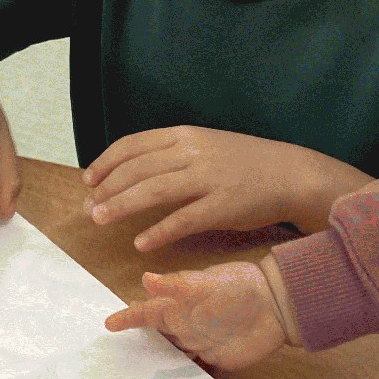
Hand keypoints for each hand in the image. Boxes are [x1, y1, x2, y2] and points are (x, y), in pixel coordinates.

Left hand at [85, 128, 365, 251]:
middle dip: (107, 189)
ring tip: (100, 220)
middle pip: (137, 169)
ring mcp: (208, 178)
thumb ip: (173, 152)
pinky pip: (184, 219)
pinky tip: (141, 243)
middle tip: (88, 207)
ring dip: (121, 206)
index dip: (106, 163)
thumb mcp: (207, 145)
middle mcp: (193, 153)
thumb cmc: (246, 163)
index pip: (133, 145)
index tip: (89, 180)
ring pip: (153, 191)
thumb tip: (135, 167)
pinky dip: (159, 231)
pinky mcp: (223, 205)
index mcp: (186, 135)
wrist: (290, 174)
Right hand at [104, 261, 293, 370]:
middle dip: (139, 349)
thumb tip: (145, 278)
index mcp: (179, 306)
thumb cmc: (239, 287)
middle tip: (115, 365)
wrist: (277, 305)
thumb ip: (176, 285)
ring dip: (159, 368)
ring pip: (173, 358)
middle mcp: (186, 326)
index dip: (127, 318)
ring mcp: (201, 345)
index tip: (108, 325)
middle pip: (157, 339)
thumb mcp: (206, 283)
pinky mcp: (217, 361)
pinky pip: (196, 374)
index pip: (147, 312)